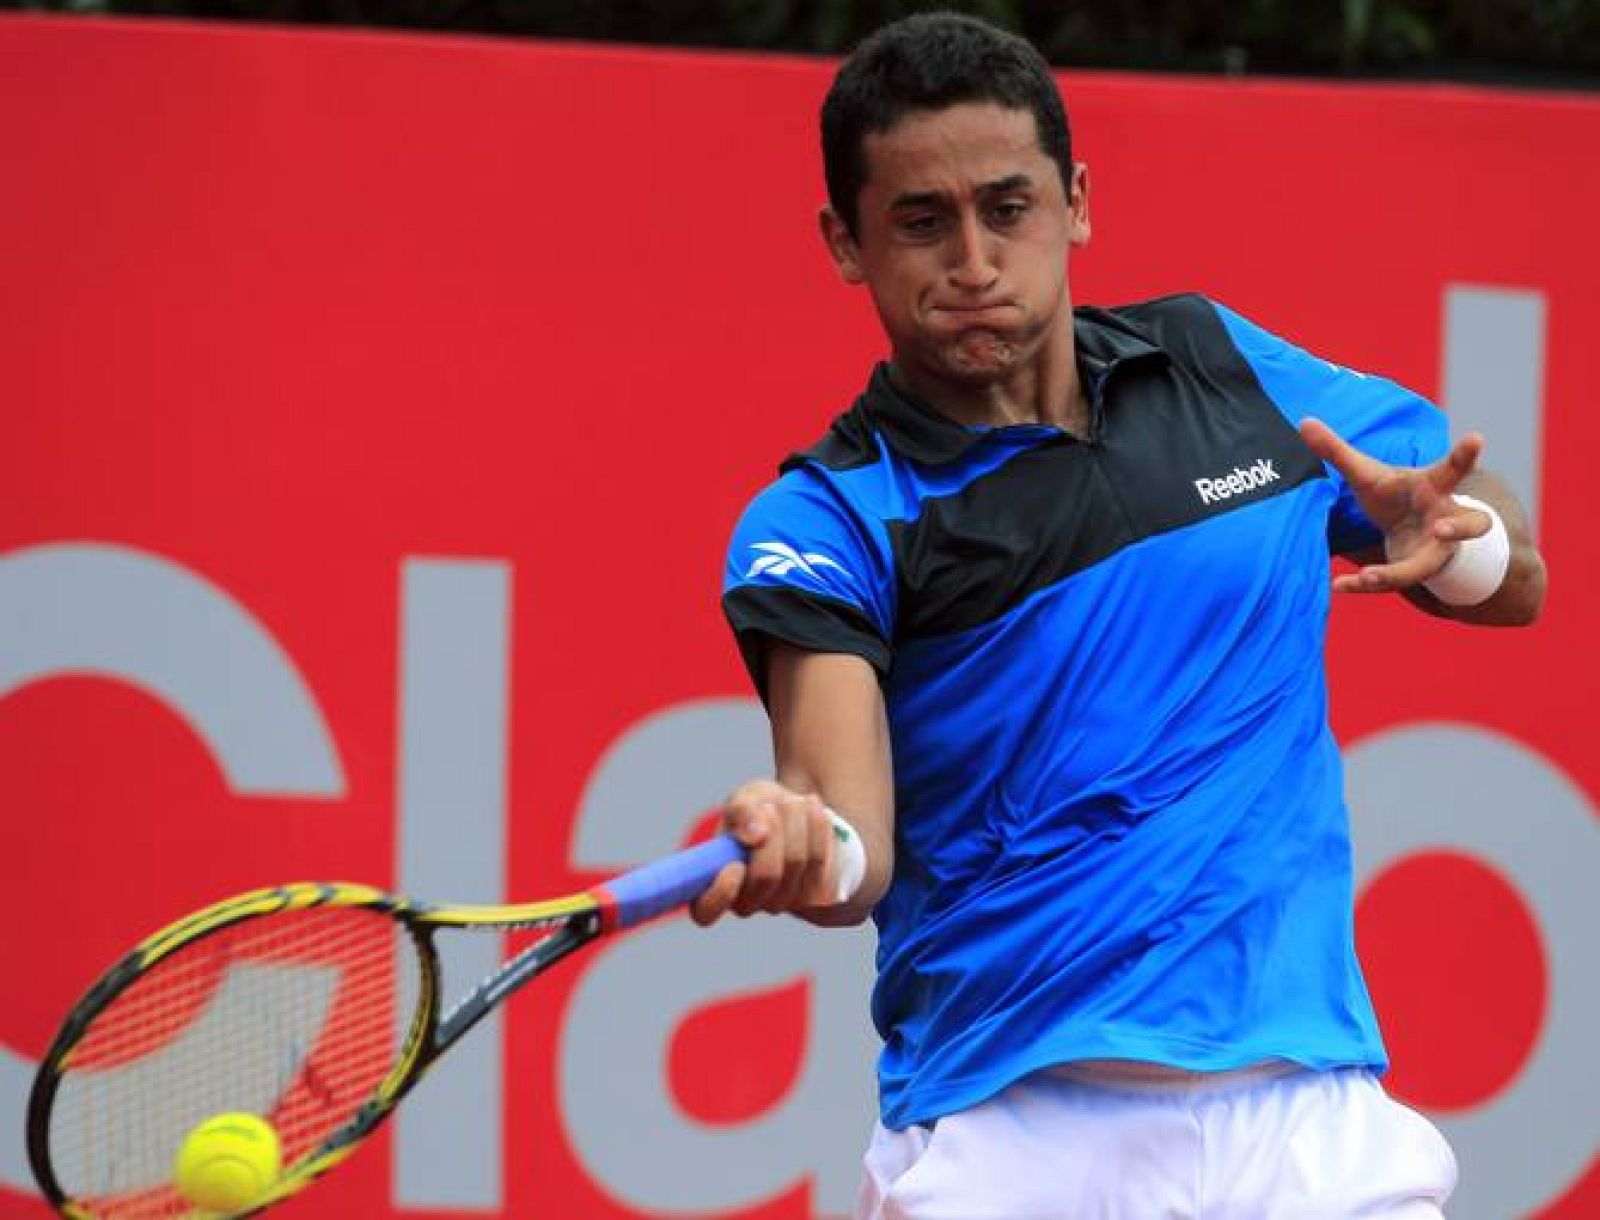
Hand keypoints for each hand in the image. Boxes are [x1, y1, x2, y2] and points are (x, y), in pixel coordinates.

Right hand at [690, 780, 839, 925]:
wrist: (797, 813)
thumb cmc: (760, 810)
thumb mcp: (744, 799)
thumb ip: (741, 811)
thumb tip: (755, 835)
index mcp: (713, 883)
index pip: (706, 910)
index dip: (720, 893)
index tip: (736, 864)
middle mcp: (747, 901)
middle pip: (765, 876)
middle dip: (773, 831)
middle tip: (773, 806)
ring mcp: (782, 902)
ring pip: (796, 863)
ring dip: (796, 822)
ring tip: (793, 802)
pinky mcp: (814, 896)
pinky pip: (820, 860)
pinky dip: (818, 828)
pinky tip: (812, 811)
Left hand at [1299, 417, 1494, 594]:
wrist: (1409, 531)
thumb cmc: (1394, 495)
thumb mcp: (1367, 473)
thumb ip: (1337, 451)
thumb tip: (1304, 422)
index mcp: (1435, 487)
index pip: (1453, 469)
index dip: (1465, 454)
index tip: (1476, 438)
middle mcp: (1444, 519)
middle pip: (1468, 525)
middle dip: (1459, 528)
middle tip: (1442, 528)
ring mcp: (1434, 551)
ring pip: (1426, 566)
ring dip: (1399, 572)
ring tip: (1370, 576)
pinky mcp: (1413, 572)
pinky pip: (1392, 582)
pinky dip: (1365, 585)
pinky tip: (1340, 585)